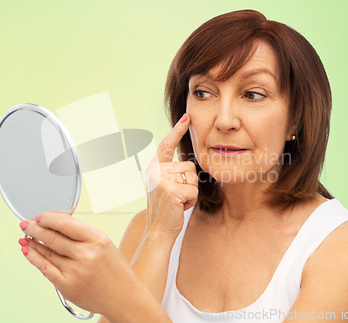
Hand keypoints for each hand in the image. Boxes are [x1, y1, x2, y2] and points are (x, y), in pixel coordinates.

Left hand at [17, 211, 140, 317]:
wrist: (123, 297)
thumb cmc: (114, 271)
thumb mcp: (104, 244)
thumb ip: (81, 233)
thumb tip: (56, 223)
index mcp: (97, 239)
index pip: (65, 223)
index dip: (48, 218)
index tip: (41, 216)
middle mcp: (86, 254)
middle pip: (52, 237)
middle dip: (35, 228)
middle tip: (26, 223)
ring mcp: (75, 271)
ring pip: (46, 252)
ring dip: (31, 242)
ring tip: (25, 236)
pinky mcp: (67, 286)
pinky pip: (44, 268)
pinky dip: (33, 257)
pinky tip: (27, 250)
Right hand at [144, 113, 198, 240]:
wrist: (158, 230)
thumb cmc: (166, 209)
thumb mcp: (165, 185)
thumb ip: (172, 171)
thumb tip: (187, 162)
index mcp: (153, 168)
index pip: (166, 145)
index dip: (177, 130)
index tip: (187, 117)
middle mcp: (155, 171)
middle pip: (188, 166)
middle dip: (189, 182)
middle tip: (176, 196)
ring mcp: (162, 180)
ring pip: (193, 177)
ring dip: (190, 191)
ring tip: (177, 201)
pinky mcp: (170, 190)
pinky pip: (193, 190)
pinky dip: (191, 200)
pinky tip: (180, 206)